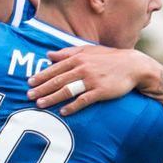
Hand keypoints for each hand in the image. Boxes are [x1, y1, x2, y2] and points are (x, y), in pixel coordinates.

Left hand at [26, 46, 158, 115]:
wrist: (133, 65)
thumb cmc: (109, 58)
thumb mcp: (88, 50)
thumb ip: (67, 52)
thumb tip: (48, 54)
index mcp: (78, 58)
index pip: (55, 68)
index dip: (41, 76)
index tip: (29, 83)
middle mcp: (83, 68)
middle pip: (58, 80)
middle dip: (42, 88)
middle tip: (29, 96)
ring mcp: (92, 80)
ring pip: (68, 90)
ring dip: (52, 98)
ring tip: (40, 104)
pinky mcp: (101, 91)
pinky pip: (84, 100)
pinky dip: (73, 106)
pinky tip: (63, 112)